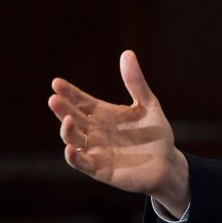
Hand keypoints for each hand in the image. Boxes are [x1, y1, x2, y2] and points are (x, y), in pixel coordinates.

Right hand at [48, 50, 189, 216]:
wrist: (167, 162)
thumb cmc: (155, 134)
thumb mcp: (148, 104)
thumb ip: (136, 82)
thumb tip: (127, 53)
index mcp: (104, 114)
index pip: (81, 101)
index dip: (69, 93)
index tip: (57, 83)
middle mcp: (95, 131)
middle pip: (74, 118)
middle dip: (62, 109)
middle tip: (54, 98)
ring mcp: (96, 150)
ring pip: (74, 140)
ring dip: (67, 131)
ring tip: (66, 120)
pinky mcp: (100, 169)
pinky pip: (82, 163)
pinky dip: (74, 157)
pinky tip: (70, 148)